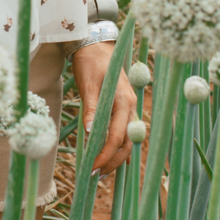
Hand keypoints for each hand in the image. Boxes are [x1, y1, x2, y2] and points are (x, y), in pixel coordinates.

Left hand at [71, 42, 136, 174]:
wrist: (95, 44)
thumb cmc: (90, 62)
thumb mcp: (88, 84)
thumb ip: (91, 108)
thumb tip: (92, 133)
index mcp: (124, 101)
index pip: (117, 137)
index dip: (106, 155)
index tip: (93, 167)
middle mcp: (130, 107)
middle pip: (126, 143)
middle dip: (112, 161)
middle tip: (95, 175)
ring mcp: (128, 108)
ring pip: (127, 140)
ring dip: (116, 156)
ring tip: (101, 171)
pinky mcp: (122, 107)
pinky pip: (124, 131)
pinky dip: (118, 146)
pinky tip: (110, 157)